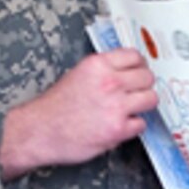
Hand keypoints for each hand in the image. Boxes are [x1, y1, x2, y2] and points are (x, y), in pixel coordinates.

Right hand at [0, 49, 154, 176]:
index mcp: (98, 65)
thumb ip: (102, 70)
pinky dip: (133, 127)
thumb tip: (125, 71)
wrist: (38, 131)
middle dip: (143, 86)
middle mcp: (109, 82)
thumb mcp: (77, 74)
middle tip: (136, 93)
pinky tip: (121, 125)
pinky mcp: (117, 129)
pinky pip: (141, 124)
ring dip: (143, 106)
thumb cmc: (53, 108)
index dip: (139, 66)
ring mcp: (115, 106)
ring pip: (151, 99)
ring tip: (131, 109)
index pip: (135, 56)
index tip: (138, 72)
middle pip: (147, 77)